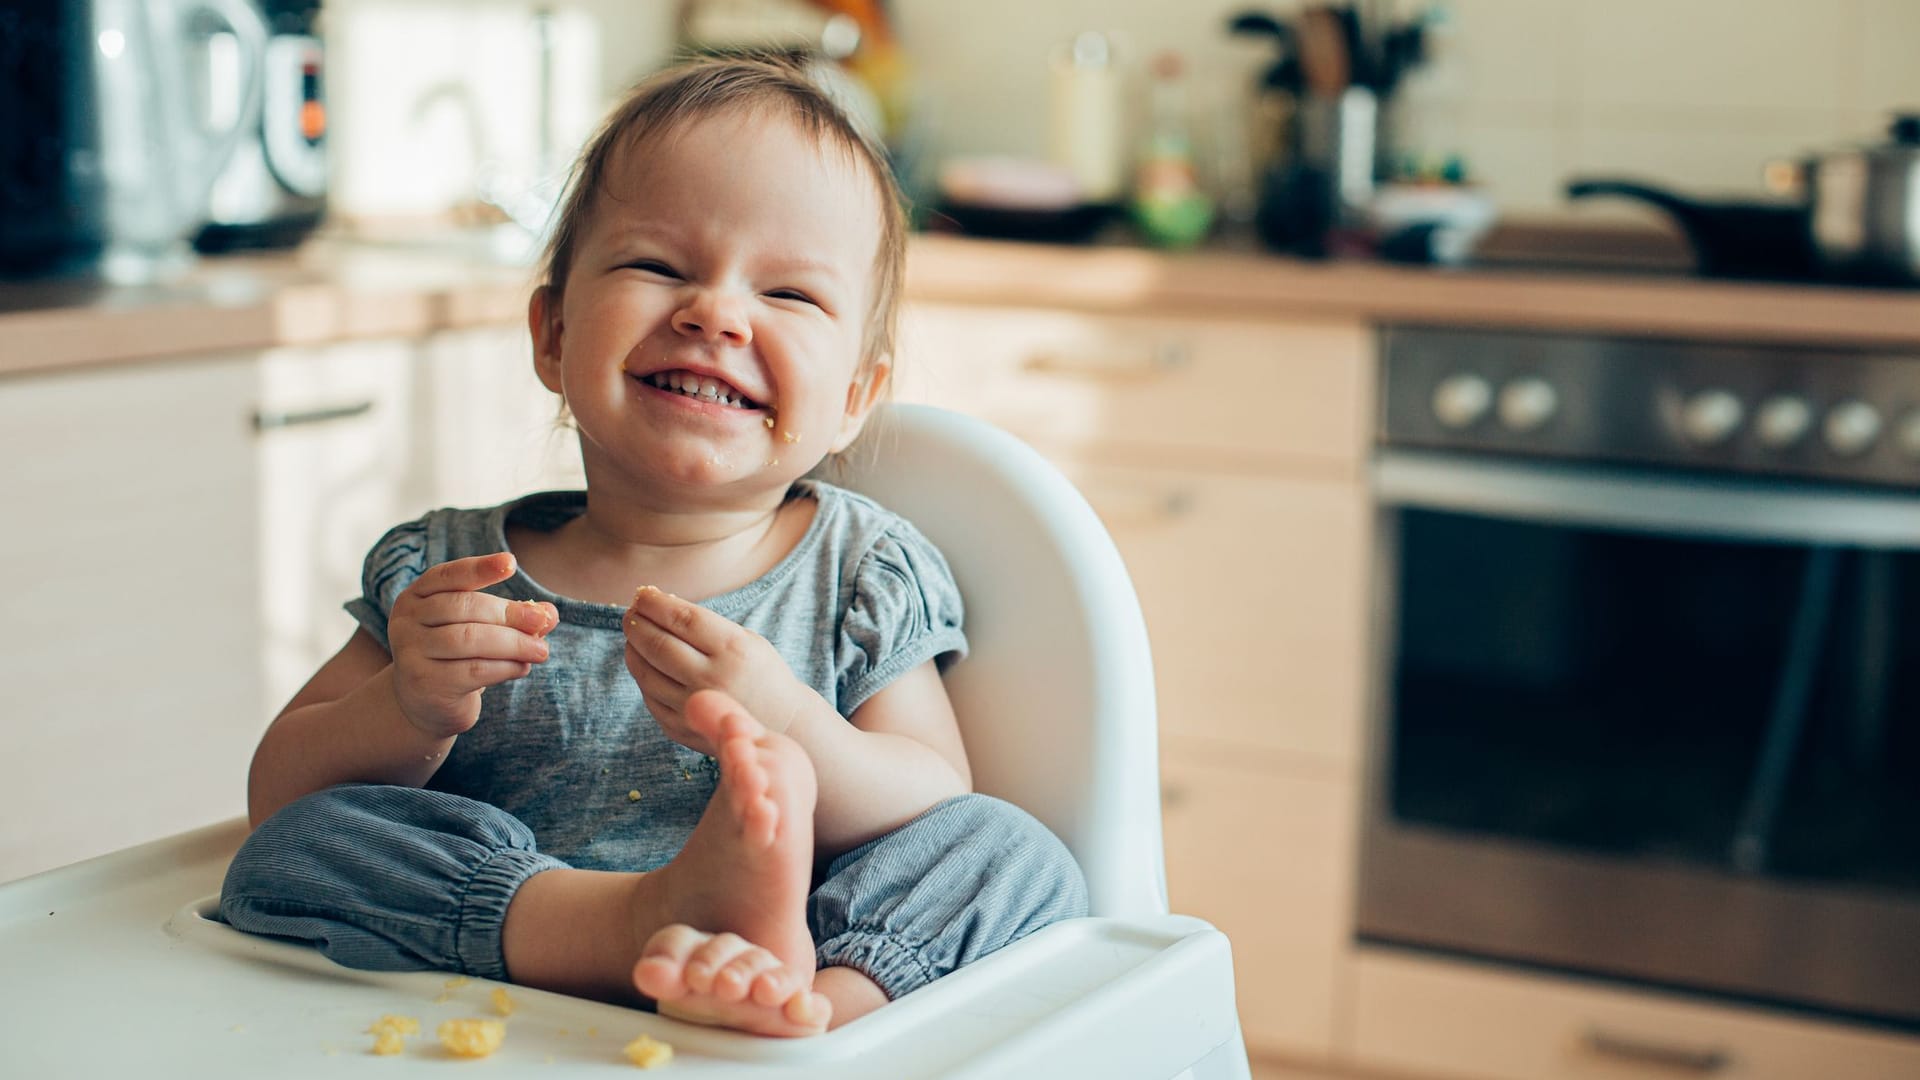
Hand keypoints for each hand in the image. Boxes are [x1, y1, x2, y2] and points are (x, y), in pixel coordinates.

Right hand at [387, 553, 558, 738]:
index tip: (511, 563)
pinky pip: (473, 670)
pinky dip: (505, 667)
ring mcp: (411, 653)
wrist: (427, 703)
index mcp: (417, 596)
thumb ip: (512, 616)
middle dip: (509, 613)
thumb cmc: (458, 656)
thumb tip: (550, 613)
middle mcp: (406, 621)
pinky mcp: (425, 683)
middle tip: (542, 620)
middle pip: (463, 607)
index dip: (480, 569)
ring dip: (513, 643)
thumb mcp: (480, 628)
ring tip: (541, 650)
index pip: (448, 575)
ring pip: (469, 639)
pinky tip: (523, 667)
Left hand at [623, 586, 815, 753]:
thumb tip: (657, 607)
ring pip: (645, 671)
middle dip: (637, 622)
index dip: (655, 603)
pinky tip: (644, 662)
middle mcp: (712, 677)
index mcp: (733, 649)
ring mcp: (695, 705)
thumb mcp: (747, 640)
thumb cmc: (760, 673)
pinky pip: (649, 696)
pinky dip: (642, 675)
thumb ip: (706, 626)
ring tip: (633, 634)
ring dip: (632, 648)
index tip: (643, 594)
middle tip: (631, 611)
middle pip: (658, 643)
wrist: (782, 723)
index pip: (682, 618)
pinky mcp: (681, 728)